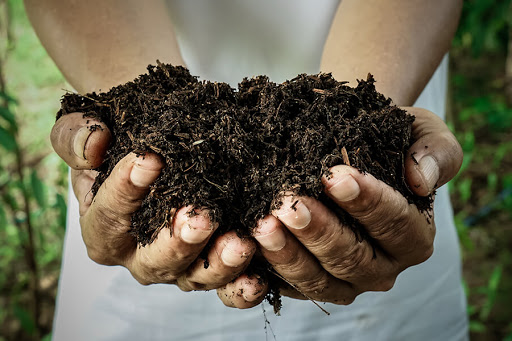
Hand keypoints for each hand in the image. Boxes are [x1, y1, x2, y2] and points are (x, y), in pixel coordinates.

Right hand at [52, 112, 256, 290]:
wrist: (158, 148)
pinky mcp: (209, 267)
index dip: (126, 190)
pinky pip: (225, 287)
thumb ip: (75, 136)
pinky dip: (242, 287)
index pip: (109, 215)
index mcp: (103, 229)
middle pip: (155, 260)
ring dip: (219, 264)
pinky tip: (259, 276)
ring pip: (195, 277)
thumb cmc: (121, 142)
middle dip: (179, 241)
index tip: (150, 160)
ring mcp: (178, 266)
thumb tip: (93, 144)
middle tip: (201, 217)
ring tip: (240, 243)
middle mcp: (138, 256)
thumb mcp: (86, 132)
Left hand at [217, 107, 462, 306]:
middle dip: (319, 231)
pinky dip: (267, 269)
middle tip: (289, 203)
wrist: (351, 148)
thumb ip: (435, 152)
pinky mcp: (310, 282)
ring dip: (288, 253)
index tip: (335, 176)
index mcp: (414, 236)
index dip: (367, 202)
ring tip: (263, 223)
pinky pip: (289, 285)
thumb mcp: (423, 132)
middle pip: (352, 258)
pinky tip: (247, 244)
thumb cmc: (389, 140)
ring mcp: (345, 280)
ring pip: (318, 279)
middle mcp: (382, 266)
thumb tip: (422, 180)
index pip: (395, 224)